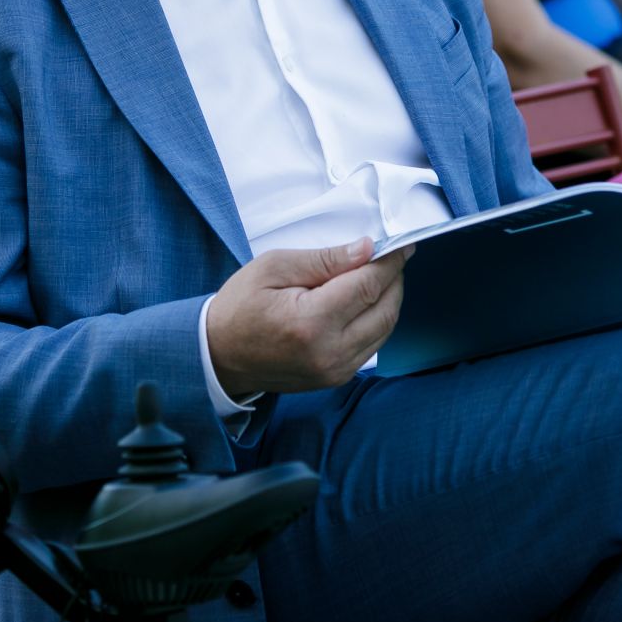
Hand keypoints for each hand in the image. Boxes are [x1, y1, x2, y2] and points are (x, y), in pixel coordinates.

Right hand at [206, 239, 409, 400]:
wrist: (219, 355)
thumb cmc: (240, 306)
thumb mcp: (274, 267)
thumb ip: (324, 259)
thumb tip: (367, 249)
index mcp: (312, 321)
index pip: (368, 285)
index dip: (390, 261)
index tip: (402, 244)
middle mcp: (330, 352)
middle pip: (385, 309)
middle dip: (393, 279)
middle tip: (391, 256)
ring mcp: (336, 370)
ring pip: (385, 329)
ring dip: (389, 299)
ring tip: (378, 275)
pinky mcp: (336, 378)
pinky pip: (373, 346)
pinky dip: (377, 320)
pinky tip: (365, 302)